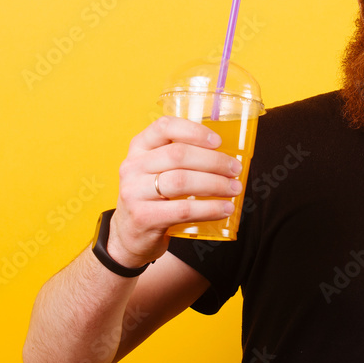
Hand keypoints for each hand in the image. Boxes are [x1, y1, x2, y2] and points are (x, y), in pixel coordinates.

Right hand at [107, 116, 242, 267]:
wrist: (129, 235)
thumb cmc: (152, 197)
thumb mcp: (155, 170)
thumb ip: (179, 157)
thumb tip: (226, 153)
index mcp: (139, 147)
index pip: (164, 127)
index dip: (193, 131)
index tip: (218, 141)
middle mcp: (133, 166)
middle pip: (178, 155)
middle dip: (213, 161)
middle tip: (235, 169)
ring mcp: (134, 192)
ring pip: (181, 181)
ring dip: (215, 184)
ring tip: (234, 189)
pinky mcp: (143, 217)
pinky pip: (183, 209)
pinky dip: (209, 209)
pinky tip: (224, 209)